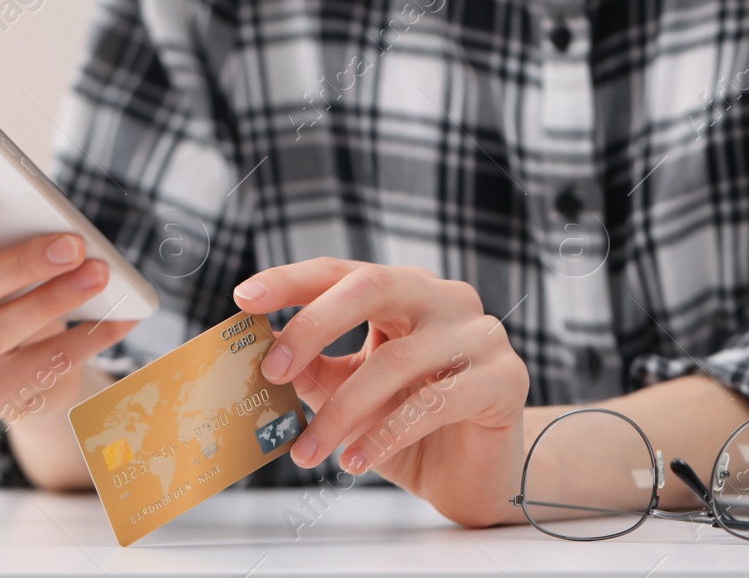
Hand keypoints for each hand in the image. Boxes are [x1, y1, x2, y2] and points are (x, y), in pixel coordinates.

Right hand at [0, 197, 135, 425]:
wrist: (14, 368)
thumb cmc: (3, 294)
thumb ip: (4, 241)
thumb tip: (54, 226)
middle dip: (22, 263)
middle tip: (72, 245)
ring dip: (53, 300)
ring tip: (98, 275)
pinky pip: (33, 370)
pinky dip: (83, 341)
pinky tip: (118, 319)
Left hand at [233, 258, 528, 527]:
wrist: (476, 477)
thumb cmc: (410, 428)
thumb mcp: (352, 396)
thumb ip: (316, 372)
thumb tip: (263, 357)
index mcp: (406, 291)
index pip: (343, 271)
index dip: (292, 280)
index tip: (244, 297)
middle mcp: (446, 299)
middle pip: (373, 287)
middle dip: (315, 324)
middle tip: (274, 370)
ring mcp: (481, 335)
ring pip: (397, 359)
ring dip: (341, 410)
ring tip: (306, 451)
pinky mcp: (504, 379)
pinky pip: (433, 404)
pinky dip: (384, 435)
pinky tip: (353, 461)